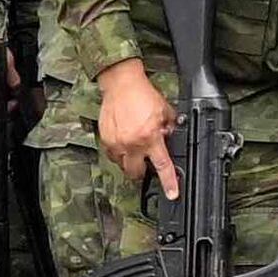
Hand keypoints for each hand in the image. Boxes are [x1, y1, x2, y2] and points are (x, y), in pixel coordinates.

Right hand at [96, 59, 173, 187]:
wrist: (121, 83)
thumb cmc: (142, 94)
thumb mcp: (165, 110)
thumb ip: (170, 127)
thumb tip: (169, 137)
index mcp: (150, 137)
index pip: (162, 166)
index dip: (169, 183)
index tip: (172, 193)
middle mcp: (132, 144)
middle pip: (135, 174)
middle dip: (141, 172)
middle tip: (145, 162)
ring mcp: (116, 143)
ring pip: (122, 165)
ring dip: (129, 160)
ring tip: (133, 146)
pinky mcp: (105, 139)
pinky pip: (112, 154)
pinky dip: (118, 151)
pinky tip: (123, 139)